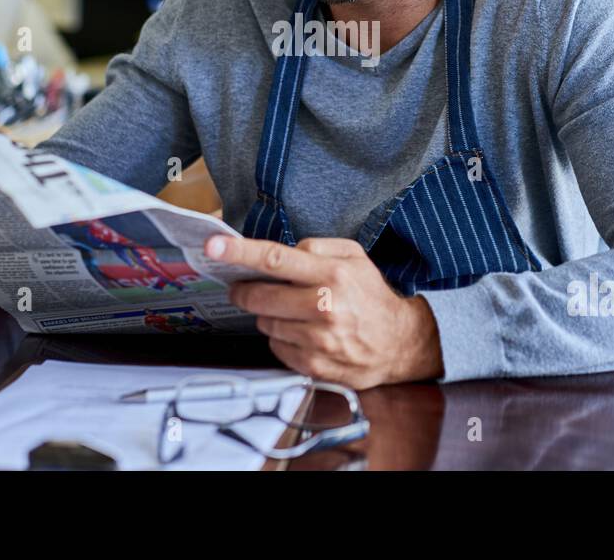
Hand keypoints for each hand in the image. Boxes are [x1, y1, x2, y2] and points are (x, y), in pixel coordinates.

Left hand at [206, 235, 443, 389]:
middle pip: (260, 295)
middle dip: (244, 290)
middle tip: (244, 286)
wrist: (399, 343)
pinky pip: (275, 347)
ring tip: (290, 311)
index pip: (275, 259)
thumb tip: (282, 253)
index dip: (239, 253)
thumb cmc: (371, 296)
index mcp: (333, 274)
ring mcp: (317, 341)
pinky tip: (300, 332)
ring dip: (268, 314)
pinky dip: (281, 337)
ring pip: (265, 322)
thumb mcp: (354, 257)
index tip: (214, 247)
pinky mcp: (312, 366)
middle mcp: (324, 307)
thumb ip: (317, 247)